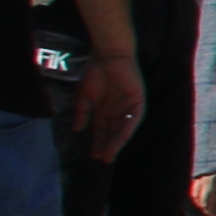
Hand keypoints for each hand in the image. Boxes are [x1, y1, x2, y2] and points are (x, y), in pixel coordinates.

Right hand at [68, 50, 139, 164]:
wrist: (107, 56)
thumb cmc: (96, 73)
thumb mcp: (84, 96)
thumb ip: (82, 113)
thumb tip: (77, 130)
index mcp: (105, 109)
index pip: (102, 130)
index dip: (98, 142)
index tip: (93, 155)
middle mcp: (117, 110)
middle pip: (113, 132)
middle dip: (108, 145)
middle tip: (103, 159)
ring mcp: (128, 106)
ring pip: (123, 128)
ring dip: (117, 141)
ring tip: (110, 154)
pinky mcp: (138, 101)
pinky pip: (134, 118)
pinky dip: (127, 129)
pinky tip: (121, 139)